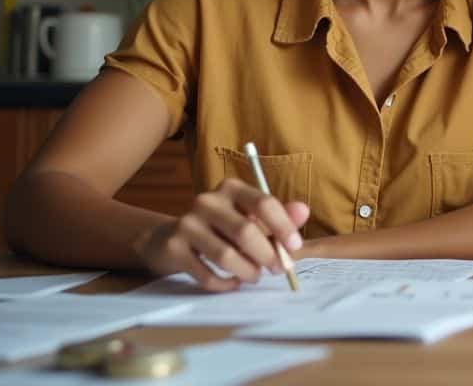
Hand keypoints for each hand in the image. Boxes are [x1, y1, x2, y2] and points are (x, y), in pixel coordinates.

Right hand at [135, 178, 309, 291]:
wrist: (169, 239)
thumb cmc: (221, 228)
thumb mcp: (250, 217)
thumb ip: (279, 215)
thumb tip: (303, 211)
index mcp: (231, 188)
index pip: (263, 203)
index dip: (283, 226)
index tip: (295, 247)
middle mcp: (207, 201)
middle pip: (245, 231)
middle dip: (267, 255)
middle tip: (279, 269)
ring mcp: (187, 224)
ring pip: (225, 256)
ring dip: (248, 271)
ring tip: (255, 276)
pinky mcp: (173, 248)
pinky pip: (206, 275)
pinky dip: (225, 284)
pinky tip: (233, 283)